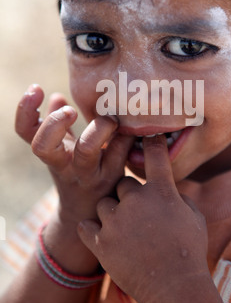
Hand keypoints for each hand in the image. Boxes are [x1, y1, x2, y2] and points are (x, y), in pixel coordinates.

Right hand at [15, 84, 133, 226]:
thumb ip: (59, 125)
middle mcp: (65, 164)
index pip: (26, 133)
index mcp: (51, 154)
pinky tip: (134, 128)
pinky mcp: (114, 176)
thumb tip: (56, 96)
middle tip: (71, 111)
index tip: (36, 88)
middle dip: (56, 121)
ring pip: (87, 149)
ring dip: (99, 126)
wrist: (90, 215)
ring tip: (111, 119)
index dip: (25, 110)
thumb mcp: (64, 150)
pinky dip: (128, 134)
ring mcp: (89, 173)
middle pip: (44, 146)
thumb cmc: (77, 173)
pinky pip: (121, 150)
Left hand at [78, 134, 207, 302]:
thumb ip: (182, 200)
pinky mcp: (101, 242)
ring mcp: (116, 220)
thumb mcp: (195, 219)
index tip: (149, 137)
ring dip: (111, 213)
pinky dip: (93, 230)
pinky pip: (86, 225)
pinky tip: (103, 236)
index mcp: (161, 192)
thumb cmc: (189, 252)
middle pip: (123, 183)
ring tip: (123, 231)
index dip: (152, 143)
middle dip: (129, 195)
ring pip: (104, 203)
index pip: (154, 155)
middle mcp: (136, 200)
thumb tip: (175, 192)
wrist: (173, 287)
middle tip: (137, 213)